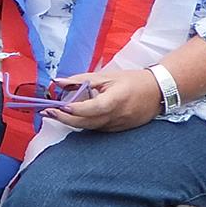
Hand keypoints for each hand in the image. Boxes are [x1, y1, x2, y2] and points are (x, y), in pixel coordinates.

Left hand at [42, 69, 163, 131]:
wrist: (158, 92)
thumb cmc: (132, 81)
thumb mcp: (106, 76)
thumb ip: (81, 80)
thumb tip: (58, 82)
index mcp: (116, 99)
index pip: (94, 108)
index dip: (76, 109)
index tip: (59, 106)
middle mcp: (117, 116)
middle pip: (87, 122)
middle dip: (65, 119)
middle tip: (47, 112)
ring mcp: (118, 126)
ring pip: (90, 127)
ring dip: (71, 122)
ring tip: (54, 114)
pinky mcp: (118, 131)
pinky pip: (97, 129)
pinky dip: (83, 123)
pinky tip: (73, 117)